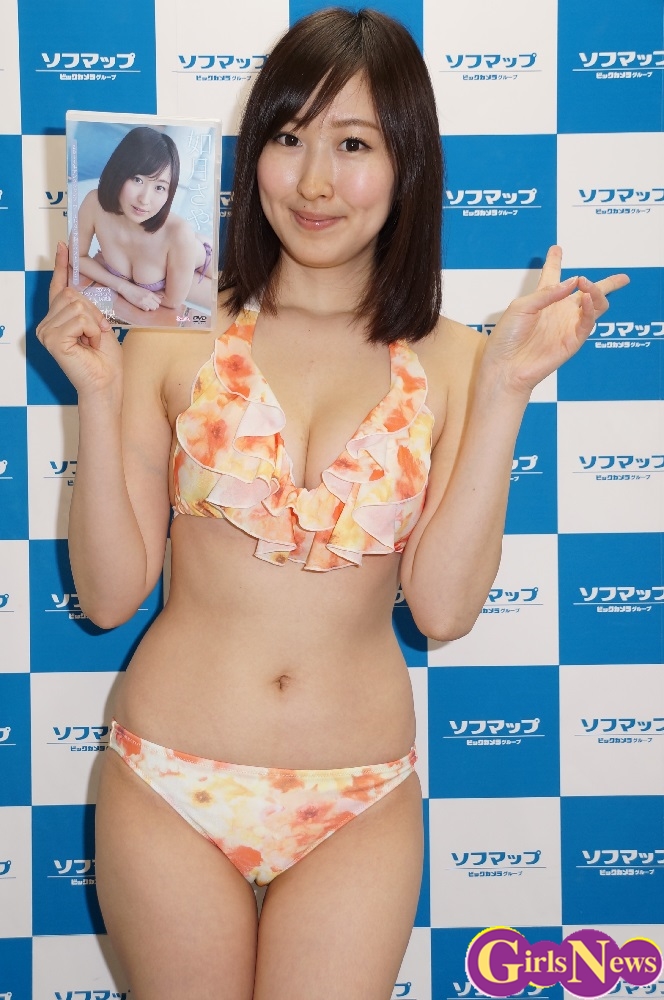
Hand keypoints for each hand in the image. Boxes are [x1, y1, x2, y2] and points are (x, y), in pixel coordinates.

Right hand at [36, 242, 122, 395]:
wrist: (106, 384)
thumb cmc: (105, 361)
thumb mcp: (99, 325)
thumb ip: (87, 306)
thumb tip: (78, 284)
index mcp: (59, 319)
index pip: (59, 288)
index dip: (62, 266)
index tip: (64, 246)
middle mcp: (48, 324)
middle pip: (72, 294)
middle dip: (92, 311)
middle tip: (98, 333)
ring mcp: (47, 331)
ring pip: (76, 305)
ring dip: (94, 322)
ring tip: (94, 341)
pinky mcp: (52, 339)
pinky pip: (79, 318)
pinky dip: (91, 329)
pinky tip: (90, 343)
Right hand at [119, 280, 162, 310]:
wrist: (127, 288)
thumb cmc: (136, 289)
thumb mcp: (146, 290)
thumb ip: (154, 294)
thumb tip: (162, 296)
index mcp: (150, 293)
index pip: (159, 301)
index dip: (157, 303)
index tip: (153, 302)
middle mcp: (148, 297)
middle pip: (156, 305)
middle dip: (154, 306)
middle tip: (149, 304)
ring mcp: (144, 301)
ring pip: (152, 308)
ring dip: (150, 308)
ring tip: (146, 305)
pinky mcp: (139, 304)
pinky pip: (146, 309)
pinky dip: (146, 309)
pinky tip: (143, 306)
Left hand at [483, 246, 629, 395]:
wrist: (505, 366)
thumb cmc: (506, 338)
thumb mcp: (521, 307)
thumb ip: (547, 293)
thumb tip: (573, 282)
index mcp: (542, 300)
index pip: (552, 277)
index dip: (555, 262)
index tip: (557, 249)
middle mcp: (558, 311)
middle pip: (587, 293)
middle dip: (607, 285)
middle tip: (622, 278)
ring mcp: (567, 325)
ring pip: (595, 306)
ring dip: (596, 292)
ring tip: (586, 284)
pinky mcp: (573, 340)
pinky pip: (589, 322)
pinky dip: (592, 309)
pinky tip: (587, 298)